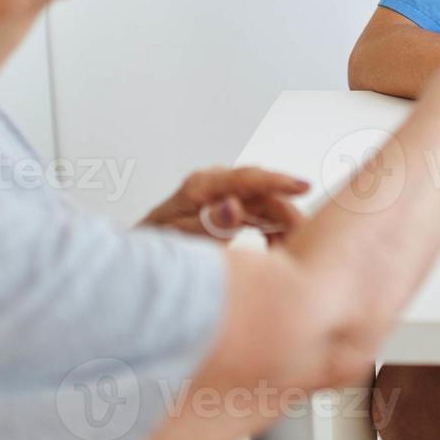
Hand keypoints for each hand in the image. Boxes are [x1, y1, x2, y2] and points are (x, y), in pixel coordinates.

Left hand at [140, 167, 309, 242]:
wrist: (134, 262)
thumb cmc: (153, 250)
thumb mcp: (179, 241)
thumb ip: (209, 225)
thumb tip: (235, 206)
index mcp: (202, 186)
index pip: (249, 178)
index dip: (279, 182)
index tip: (305, 187)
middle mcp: (214, 184)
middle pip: (262, 193)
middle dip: (286, 213)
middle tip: (304, 239)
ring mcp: (219, 196)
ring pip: (263, 204)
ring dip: (280, 225)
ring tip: (289, 251)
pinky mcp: (224, 209)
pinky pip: (257, 215)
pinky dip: (269, 231)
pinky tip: (276, 249)